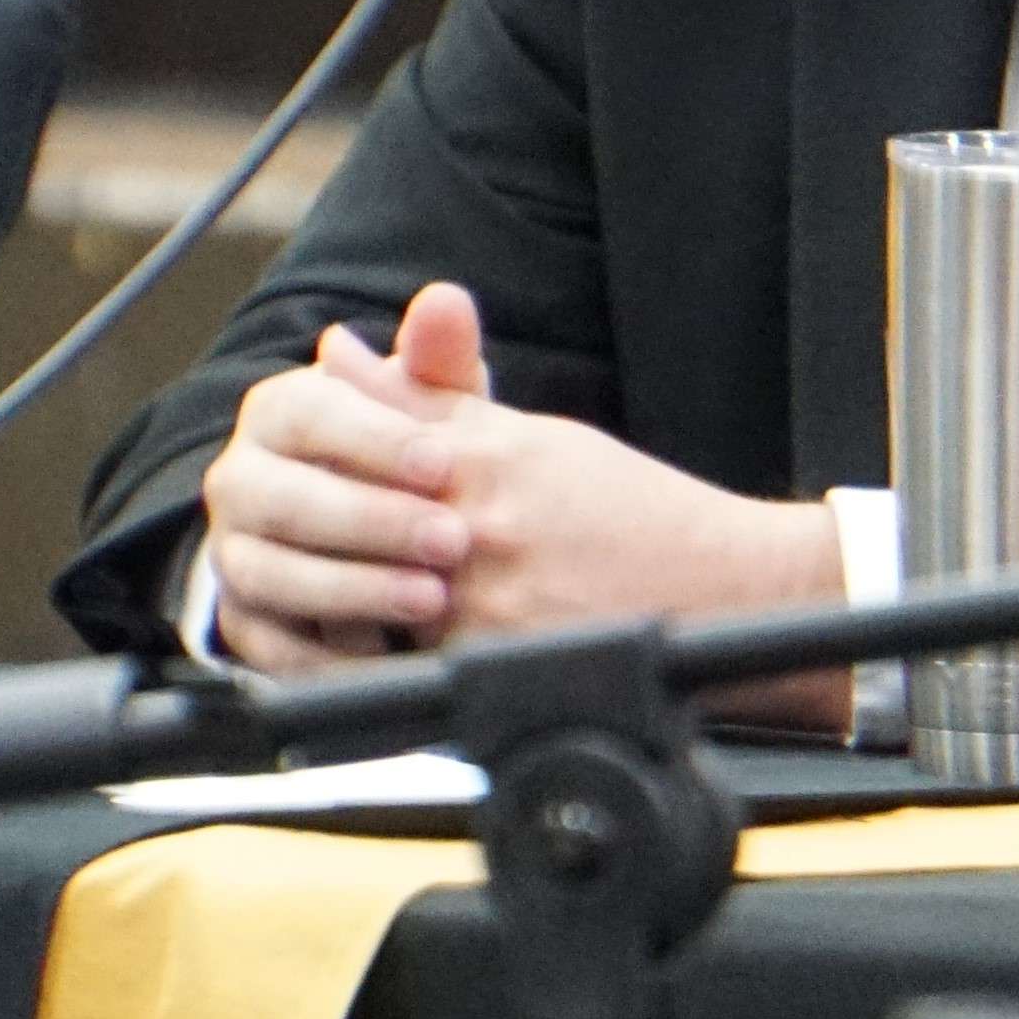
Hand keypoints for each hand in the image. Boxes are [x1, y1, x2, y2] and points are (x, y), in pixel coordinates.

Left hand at [197, 283, 842, 672]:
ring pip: (375, 596)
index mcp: (483, 460)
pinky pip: (409, 666)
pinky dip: (382, 654)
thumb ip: (428, 395)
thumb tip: (341, 351)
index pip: (366, 446)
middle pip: (358, 520)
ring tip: (329, 591)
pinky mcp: (497, 667)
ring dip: (343, 593)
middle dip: (321, 523)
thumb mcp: (529, 436)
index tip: (297, 461)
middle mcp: (477, 528)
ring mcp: (485, 603)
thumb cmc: (634, 511)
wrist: (727, 590)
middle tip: (291, 532)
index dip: (320, 452)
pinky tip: (371, 649)